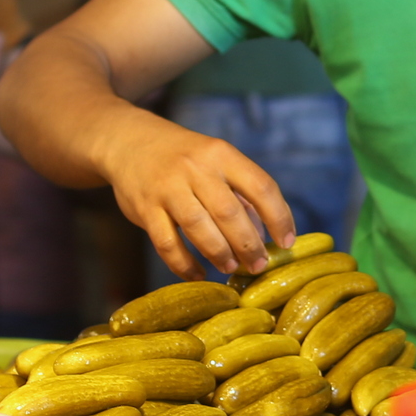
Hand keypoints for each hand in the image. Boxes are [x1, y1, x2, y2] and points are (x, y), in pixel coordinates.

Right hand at [92, 103, 296, 276]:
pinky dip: (184, 265)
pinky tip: (198, 274)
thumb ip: (241, 194)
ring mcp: (168, 188)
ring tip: (231, 267)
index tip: (286, 242)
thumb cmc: (184, 158)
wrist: (128, 141)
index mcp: (221, 154)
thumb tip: (265, 234)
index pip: (261, 186)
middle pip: (230, 212)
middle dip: (249, 244)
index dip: (279, 217)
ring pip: (198, 227)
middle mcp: (195, 168)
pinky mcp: (145, 208)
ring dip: (219, 253)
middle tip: (259, 265)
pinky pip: (167, 243)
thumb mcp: (215, 161)